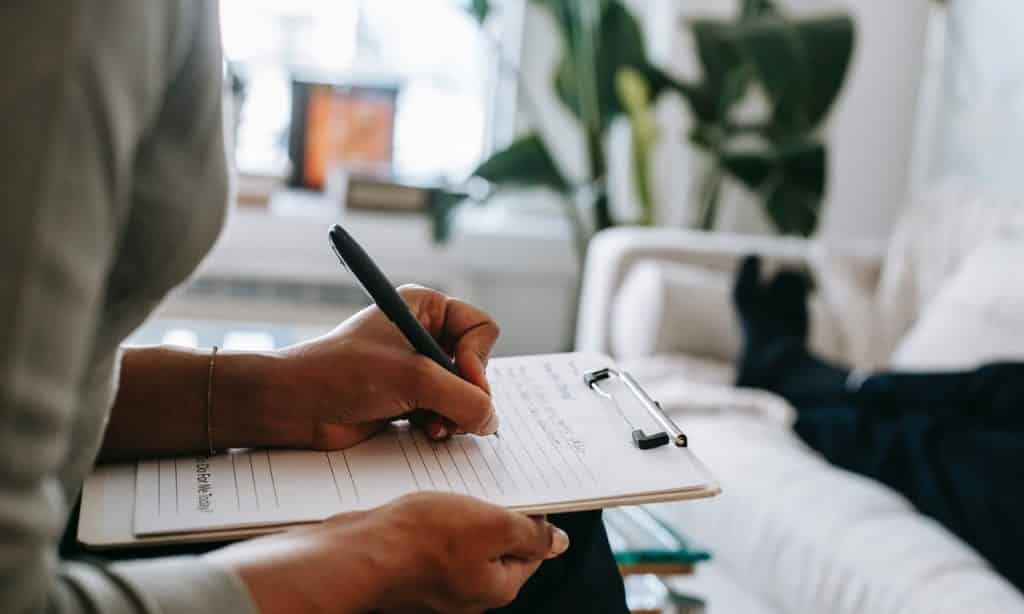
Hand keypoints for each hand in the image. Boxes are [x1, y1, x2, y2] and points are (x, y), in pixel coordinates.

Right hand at [206, 493, 569, 613]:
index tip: (521, 489)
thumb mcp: (492, 525)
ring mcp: (439, 584)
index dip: (531, 515)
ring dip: (462, 513)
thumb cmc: (419, 540)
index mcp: (497, 587)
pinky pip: (435, 542)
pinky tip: (423, 506)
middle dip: (493, 512)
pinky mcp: (413, 572)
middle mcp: (470, 592)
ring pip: (465, 540)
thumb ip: (531, 534)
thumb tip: (559, 542)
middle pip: (498, 545)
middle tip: (482, 485)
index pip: (533, 548)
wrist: (355, 553)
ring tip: (449, 492)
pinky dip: (434, 520)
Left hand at [248, 285, 500, 449]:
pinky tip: (425, 431)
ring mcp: (417, 368)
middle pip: (477, 365)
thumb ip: (464, 399)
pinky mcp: (408, 398)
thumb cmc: (343, 374)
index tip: (462, 379)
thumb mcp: (414, 378)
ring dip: (454, 413)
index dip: (479, 358)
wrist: (294, 405)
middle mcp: (424, 333)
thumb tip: (492, 421)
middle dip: (467, 393)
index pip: (482, 329)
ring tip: (434, 426)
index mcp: (425, 307)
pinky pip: (446, 412)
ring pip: (464, 393)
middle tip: (450, 412)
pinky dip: (442, 424)